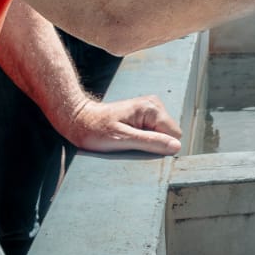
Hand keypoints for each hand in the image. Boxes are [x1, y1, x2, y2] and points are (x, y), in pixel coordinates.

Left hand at [60, 94, 183, 155]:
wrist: (79, 120)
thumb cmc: (95, 130)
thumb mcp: (122, 139)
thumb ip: (151, 142)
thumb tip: (176, 146)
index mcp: (152, 108)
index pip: (174, 134)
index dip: (161, 147)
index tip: (140, 150)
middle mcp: (155, 105)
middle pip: (170, 134)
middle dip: (155, 144)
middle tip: (132, 146)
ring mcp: (150, 109)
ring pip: (163, 134)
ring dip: (149, 142)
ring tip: (128, 141)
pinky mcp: (145, 115)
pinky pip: (155, 132)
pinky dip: (144, 139)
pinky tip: (128, 138)